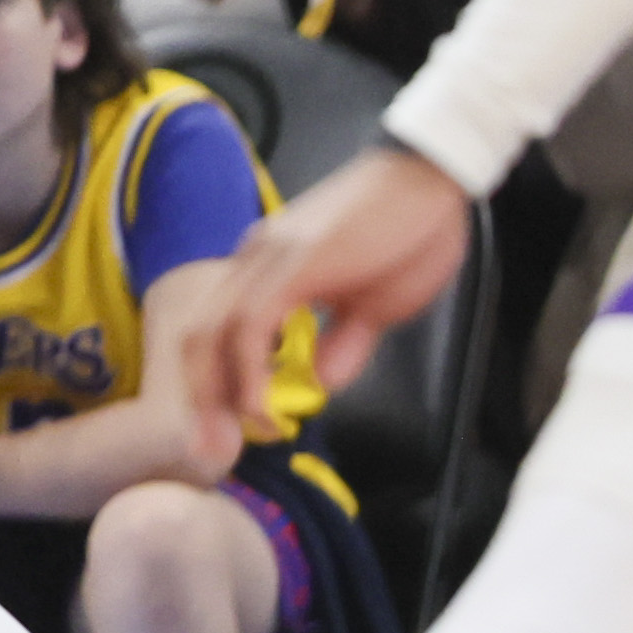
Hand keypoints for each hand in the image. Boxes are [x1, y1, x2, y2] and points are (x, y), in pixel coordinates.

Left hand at [177, 146, 468, 441]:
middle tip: (209, 453)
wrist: (432, 178)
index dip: (215, 384)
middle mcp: (254, 261)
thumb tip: (322, 382)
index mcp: (267, 270)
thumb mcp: (376, 305)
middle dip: (200, 399)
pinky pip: (252, 322)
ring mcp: (269, 258)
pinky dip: (249, 370)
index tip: (228, 433)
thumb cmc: (409, 235)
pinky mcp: (294, 262)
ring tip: (229, 441)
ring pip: (215, 331)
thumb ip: (345, 341)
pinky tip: (262, 408)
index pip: (219, 331)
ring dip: (217, 392)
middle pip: (201, 335)